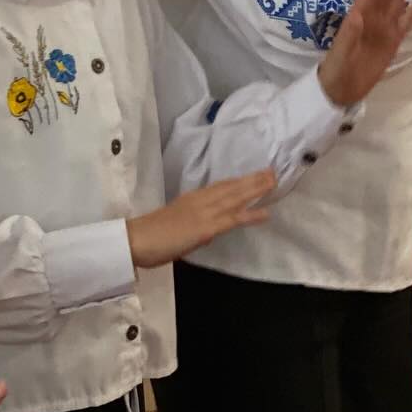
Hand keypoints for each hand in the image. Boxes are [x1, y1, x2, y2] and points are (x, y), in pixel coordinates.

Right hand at [127, 171, 275, 270]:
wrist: (137, 239)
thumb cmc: (151, 235)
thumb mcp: (175, 222)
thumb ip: (193, 222)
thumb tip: (207, 229)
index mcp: (191, 199)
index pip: (220, 187)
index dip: (238, 181)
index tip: (254, 175)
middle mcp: (200, 201)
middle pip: (231, 187)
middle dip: (252, 180)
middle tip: (272, 171)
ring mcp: (204, 212)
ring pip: (235, 197)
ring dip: (256, 189)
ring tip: (273, 182)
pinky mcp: (205, 227)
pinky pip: (232, 219)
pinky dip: (250, 215)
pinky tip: (265, 213)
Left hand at [317, 0, 411, 107]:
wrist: (342, 89)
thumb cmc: (336, 68)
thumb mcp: (341, 52)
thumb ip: (349, 34)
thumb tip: (357, 15)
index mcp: (357, 18)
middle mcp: (372, 19)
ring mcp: (384, 30)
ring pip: (397, 4)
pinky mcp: (393, 42)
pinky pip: (406, 23)